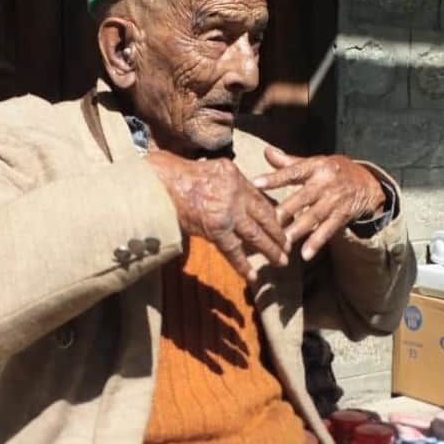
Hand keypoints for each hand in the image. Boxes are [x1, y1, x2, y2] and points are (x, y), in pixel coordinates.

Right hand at [146, 150, 289, 282]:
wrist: (156, 184)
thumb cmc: (172, 174)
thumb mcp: (206, 168)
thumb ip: (223, 180)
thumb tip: (229, 192)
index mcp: (233, 175)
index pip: (259, 196)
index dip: (271, 212)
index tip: (280, 221)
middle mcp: (235, 191)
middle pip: (264, 215)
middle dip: (277, 232)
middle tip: (288, 244)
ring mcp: (227, 210)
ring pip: (255, 234)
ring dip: (269, 249)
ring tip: (281, 261)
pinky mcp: (215, 228)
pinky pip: (233, 250)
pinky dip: (243, 264)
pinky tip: (252, 275)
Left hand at [253, 147, 385, 260]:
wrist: (367, 183)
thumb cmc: (333, 171)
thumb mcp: (314, 163)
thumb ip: (288, 162)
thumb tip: (267, 152)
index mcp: (316, 167)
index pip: (293, 172)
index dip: (274, 178)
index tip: (256, 183)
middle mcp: (326, 183)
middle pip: (303, 197)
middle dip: (286, 209)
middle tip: (268, 221)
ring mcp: (334, 200)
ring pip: (314, 216)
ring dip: (299, 229)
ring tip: (283, 241)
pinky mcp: (342, 216)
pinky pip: (328, 230)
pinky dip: (317, 242)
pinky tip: (305, 254)